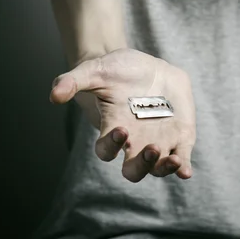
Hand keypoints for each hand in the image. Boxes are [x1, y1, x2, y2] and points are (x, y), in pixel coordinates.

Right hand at [50, 48, 195, 182]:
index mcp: (113, 128)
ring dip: (163, 168)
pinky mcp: (179, 137)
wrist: (149, 68)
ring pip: (157, 168)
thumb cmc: (117, 71)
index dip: (111, 145)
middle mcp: (134, 141)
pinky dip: (182, 168)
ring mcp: (158, 141)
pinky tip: (185, 171)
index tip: (121, 129)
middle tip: (150, 148)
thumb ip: (73, 81)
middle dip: (140, 165)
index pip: (106, 149)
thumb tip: (54, 95)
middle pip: (133, 169)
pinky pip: (181, 158)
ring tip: (171, 160)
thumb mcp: (94, 70)